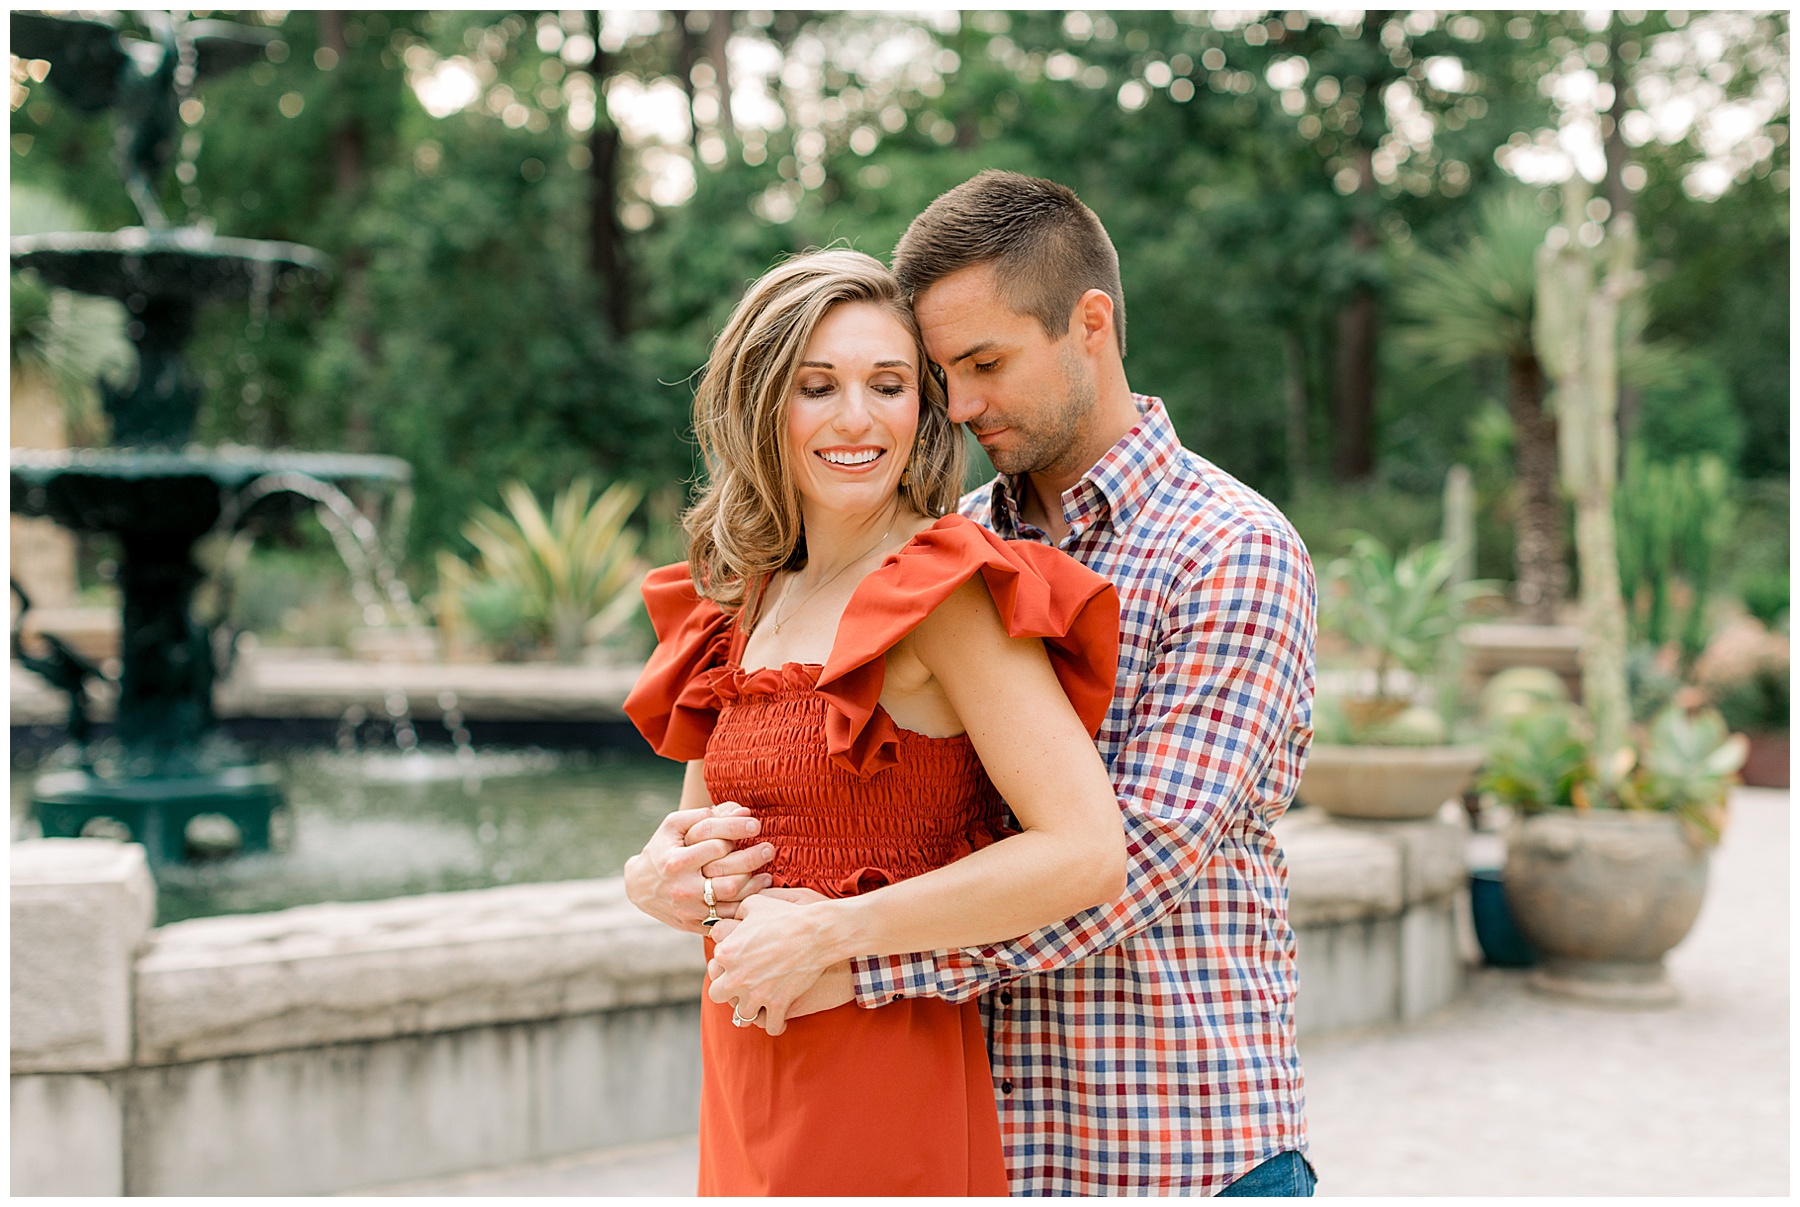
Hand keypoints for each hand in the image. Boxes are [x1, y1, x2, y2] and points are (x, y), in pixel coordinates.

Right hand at [623, 802, 774, 934]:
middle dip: (754, 860)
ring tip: (767, 875)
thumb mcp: (673, 826)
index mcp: (675, 863)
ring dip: (755, 888)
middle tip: (769, 849)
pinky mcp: (694, 924)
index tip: (755, 825)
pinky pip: (726, 919)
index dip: (736, 833)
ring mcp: (690, 910)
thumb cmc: (661, 849)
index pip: (716, 847)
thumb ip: (703, 815)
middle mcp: (683, 889)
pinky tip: (755, 895)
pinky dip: (744, 908)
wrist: (638, 887)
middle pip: (730, 880)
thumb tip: (742, 811)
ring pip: (732, 902)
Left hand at [708, 891, 839, 1035]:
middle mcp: (736, 977)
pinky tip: (778, 1016)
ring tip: (758, 1004)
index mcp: (726, 952)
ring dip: (749, 1010)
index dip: (725, 965)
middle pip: (717, 995)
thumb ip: (737, 911)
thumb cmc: (787, 916)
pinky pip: (769, 1026)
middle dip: (728, 991)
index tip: (738, 962)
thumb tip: (732, 915)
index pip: (713, 966)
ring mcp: (756, 994)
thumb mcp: (755, 904)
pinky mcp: (777, 1005)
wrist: (815, 933)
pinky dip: (774, 1024)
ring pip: (740, 1016)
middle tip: (742, 985)